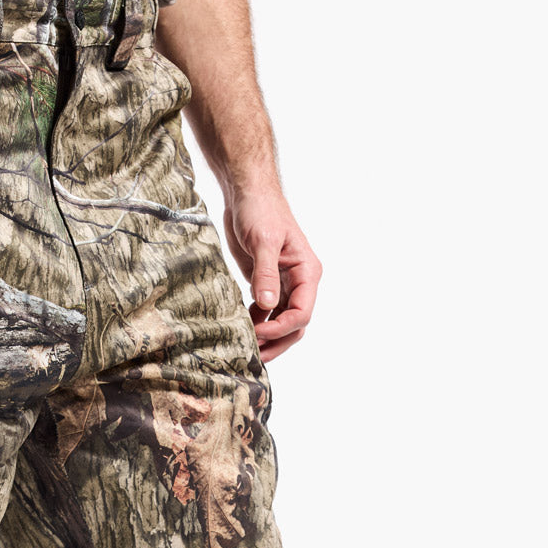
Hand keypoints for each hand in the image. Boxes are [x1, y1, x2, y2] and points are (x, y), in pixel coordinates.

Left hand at [223, 185, 321, 361]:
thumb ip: (266, 274)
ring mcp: (283, 285)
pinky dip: (256, 323)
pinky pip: (265, 312)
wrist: (246, 194)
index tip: (258, 332)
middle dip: (276, 341)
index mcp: (307, 272)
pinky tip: (240, 328)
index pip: (302, 313)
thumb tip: (268, 305)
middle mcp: (299, 282)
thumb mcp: (263, 242)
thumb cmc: (260, 210)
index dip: (281, 328)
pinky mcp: (265, 284)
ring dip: (266, 337)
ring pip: (280, 322)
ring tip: (245, 347)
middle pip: (295, 325)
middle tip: (253, 353)